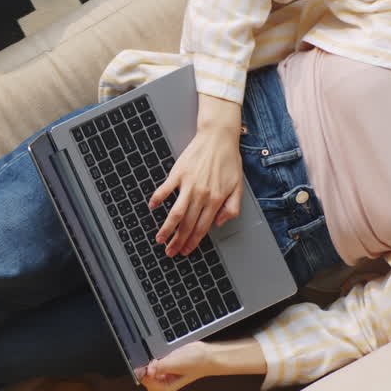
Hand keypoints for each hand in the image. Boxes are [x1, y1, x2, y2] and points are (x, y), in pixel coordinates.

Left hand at [139, 341, 213, 390]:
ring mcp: (162, 375)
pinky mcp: (163, 366)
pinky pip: (152, 363)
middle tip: (160, 360)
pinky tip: (165, 356)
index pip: (145, 381)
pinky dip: (155, 358)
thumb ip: (160, 367)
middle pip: (144, 376)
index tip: (154, 363)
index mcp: (164, 389)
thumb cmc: (196, 363)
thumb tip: (146, 371)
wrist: (206, 355)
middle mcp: (162, 384)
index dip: (147, 370)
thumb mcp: (176, 364)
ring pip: (147, 369)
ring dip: (152, 362)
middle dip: (149, 366)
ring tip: (165, 358)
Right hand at [149, 94, 243, 256]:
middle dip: (178, 242)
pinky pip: (165, 189)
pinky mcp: (179, 173)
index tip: (186, 251)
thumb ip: (232, 208)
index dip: (193, 242)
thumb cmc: (229, 160)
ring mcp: (189, 184)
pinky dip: (157, 199)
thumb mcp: (238, 186)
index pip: (202, 227)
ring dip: (167, 228)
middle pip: (187, 225)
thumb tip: (218, 223)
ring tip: (160, 239)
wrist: (219, 137)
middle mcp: (202, 194)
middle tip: (170, 252)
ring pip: (176, 213)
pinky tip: (152, 207)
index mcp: (216, 199)